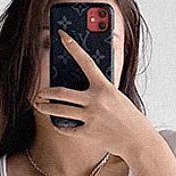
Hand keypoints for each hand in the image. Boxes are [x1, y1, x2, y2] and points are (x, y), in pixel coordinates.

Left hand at [31, 28, 157, 160]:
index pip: (85, 61)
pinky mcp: (88, 133)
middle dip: (46, 92)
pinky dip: (60, 126)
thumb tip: (95, 71)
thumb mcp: (118, 95)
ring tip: (38, 105)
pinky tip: (56, 123)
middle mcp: (96, 100)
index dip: (72, 46)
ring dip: (45, 107)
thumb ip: (103, 84)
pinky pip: (67, 128)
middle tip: (39, 92)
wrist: (137, 140)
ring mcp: (91, 117)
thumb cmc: (128, 116)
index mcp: (105, 87)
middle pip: (62, 93)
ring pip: (59, 110)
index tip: (61, 34)